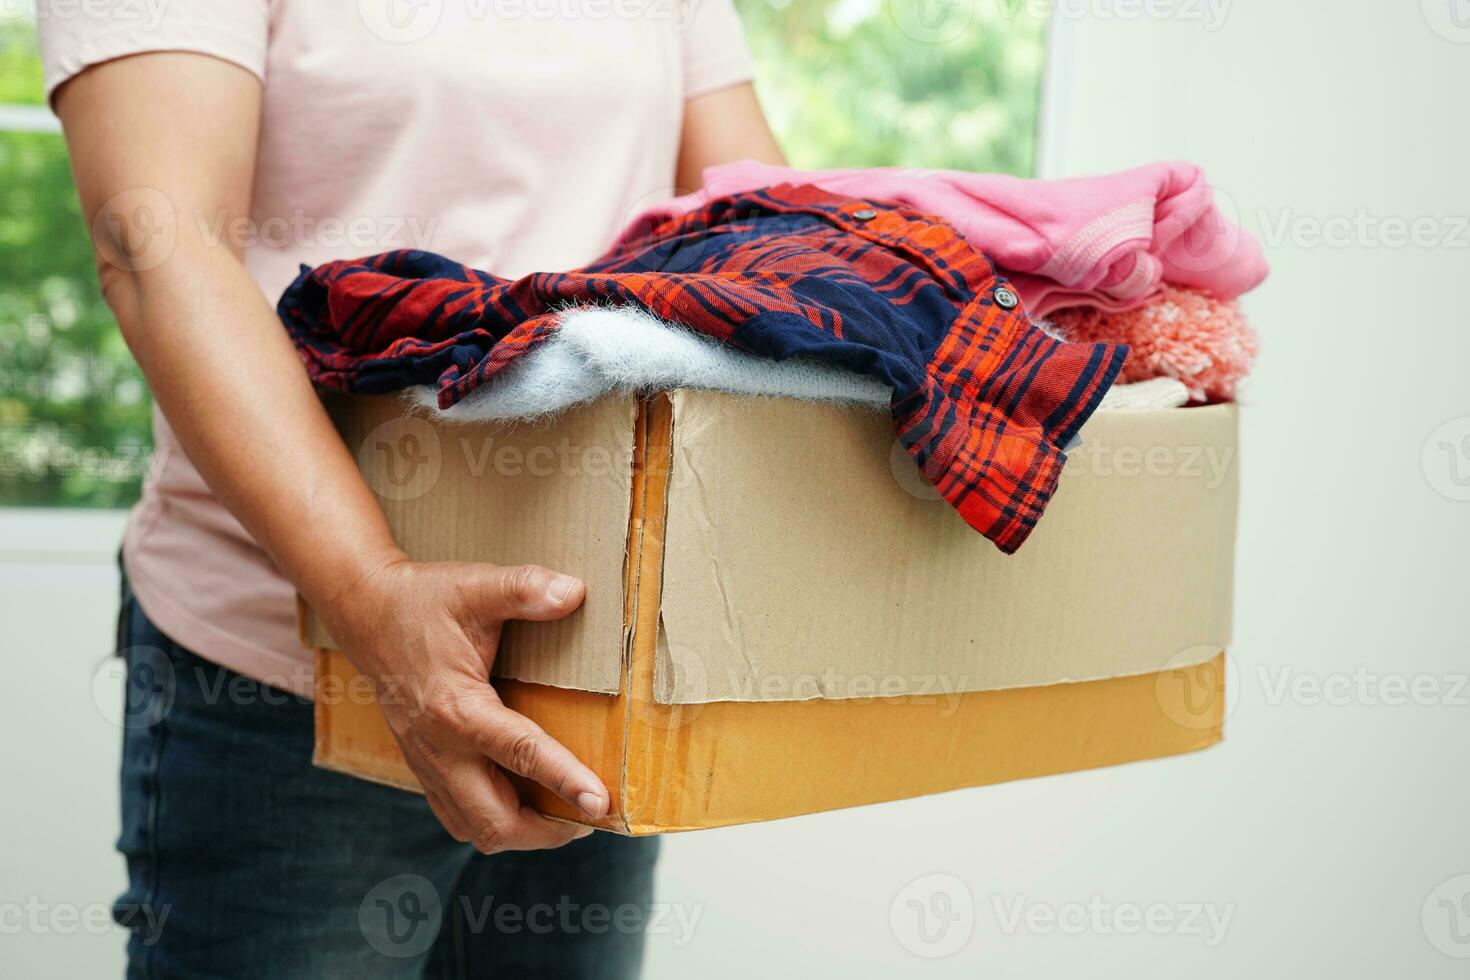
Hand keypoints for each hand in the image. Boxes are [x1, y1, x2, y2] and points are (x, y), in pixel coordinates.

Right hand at [322, 555, 608, 852]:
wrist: (367, 613)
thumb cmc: (424, 601)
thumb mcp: (475, 586)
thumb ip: (524, 588)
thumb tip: (574, 591)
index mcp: (457, 707)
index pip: (520, 753)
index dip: (565, 779)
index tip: (601, 802)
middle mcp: (440, 749)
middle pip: (496, 821)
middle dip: (549, 830)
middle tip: (594, 812)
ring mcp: (429, 764)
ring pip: (476, 829)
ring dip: (523, 832)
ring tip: (566, 815)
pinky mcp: (425, 767)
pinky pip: (460, 817)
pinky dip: (496, 821)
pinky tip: (524, 802)